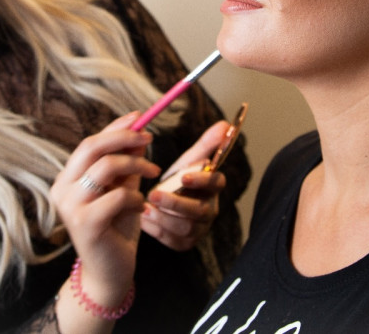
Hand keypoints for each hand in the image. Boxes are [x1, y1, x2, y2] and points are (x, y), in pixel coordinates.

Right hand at [51, 111, 160, 306]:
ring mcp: (71, 207)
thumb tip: (140, 132)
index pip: (90, 142)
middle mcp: (62, 190)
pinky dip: (136, 197)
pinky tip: (142, 208)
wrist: (110, 272)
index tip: (140, 117)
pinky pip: (118, 196)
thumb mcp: (123, 188)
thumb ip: (127, 163)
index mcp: (67, 179)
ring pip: (105, 167)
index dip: (115, 127)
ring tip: (152, 175)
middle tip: (149, 138)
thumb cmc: (116, 227)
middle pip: (91, 147)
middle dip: (123, 137)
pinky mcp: (85, 223)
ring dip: (136, 166)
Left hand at [142, 120, 229, 250]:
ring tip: (145, 207)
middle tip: (153, 194)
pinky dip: (157, 230)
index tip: (182, 176)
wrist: (165, 204)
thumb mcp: (189, 162)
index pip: (216, 182)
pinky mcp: (185, 243)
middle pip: (199, 210)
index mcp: (213, 187)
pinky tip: (144, 218)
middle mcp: (210, 210)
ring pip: (185, 228)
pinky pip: (173, 241)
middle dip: (175, 203)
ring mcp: (199, 229)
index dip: (201, 180)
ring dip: (163, 217)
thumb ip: (206, 144)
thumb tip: (225, 125)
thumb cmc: (178, 180)